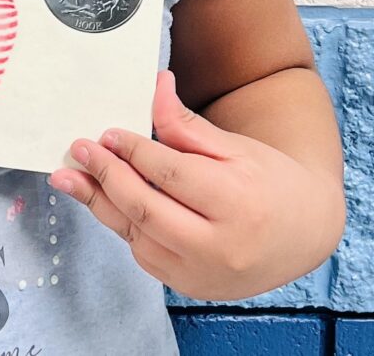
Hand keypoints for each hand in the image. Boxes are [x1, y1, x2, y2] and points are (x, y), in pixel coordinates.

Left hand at [51, 69, 340, 301]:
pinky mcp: (191, 287)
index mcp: (236, 204)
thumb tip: (155, 85)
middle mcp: (219, 248)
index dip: (134, 151)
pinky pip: (145, 254)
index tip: (108, 132)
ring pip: (138, 236)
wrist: (304, 233)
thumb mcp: (234, 145)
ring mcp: (203, 275)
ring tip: (70, 177)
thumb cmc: (269, 180)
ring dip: (100, 204)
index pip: (171, 175)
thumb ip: (187, 124)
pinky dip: (122, 225)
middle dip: (107, 176)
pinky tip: (103, 200)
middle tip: (79, 150)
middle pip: (147, 210)